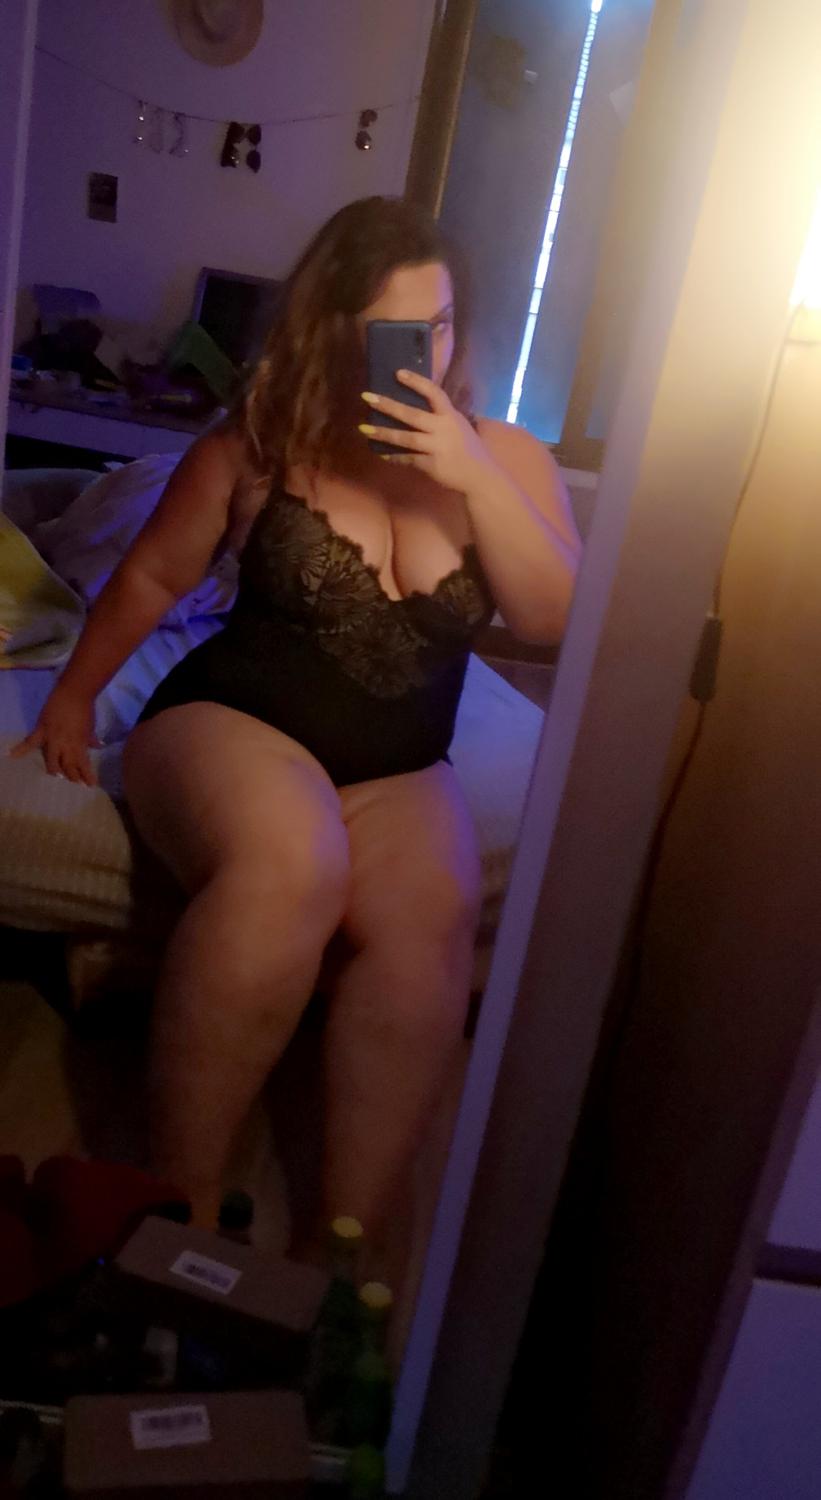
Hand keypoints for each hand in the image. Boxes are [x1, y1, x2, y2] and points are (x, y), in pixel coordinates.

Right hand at [9, 683, 101, 785]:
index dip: (86, 776)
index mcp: (79, 744)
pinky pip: (29, 741)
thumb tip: (97, 746)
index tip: (90, 785)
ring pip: (51, 760)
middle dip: (71, 776)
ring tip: (55, 776)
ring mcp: (52, 738)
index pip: (83, 764)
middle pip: (67, 766)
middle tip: (75, 783)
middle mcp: (66, 744)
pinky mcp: (41, 729)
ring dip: (54, 770)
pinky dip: (20, 748)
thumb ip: (91, 739)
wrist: (74, 692)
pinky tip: (11, 755)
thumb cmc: (85, 708)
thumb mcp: (90, 727)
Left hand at [359, 370, 494, 493]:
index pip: (433, 393)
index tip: (398, 373)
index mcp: (450, 416)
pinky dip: (394, 456)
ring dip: (384, 433)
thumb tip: (415, 409)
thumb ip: (441, 417)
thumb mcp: (459, 426)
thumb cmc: (469, 449)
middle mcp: (442, 429)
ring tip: (364, 429)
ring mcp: (436, 447)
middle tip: (367, 397)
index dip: (416, 382)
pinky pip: (408, 458)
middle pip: (412, 414)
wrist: (480, 476)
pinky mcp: (431, 464)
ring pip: (406, 438)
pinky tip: (380, 453)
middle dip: (388, 405)